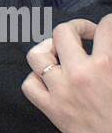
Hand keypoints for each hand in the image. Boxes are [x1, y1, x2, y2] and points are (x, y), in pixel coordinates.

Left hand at [22, 15, 111, 132]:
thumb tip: (108, 38)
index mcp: (106, 64)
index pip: (105, 26)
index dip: (108, 23)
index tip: (106, 29)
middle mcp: (80, 74)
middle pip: (62, 32)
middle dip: (75, 28)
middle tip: (86, 37)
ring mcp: (61, 91)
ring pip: (37, 55)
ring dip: (48, 51)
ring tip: (61, 55)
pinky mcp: (52, 110)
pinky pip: (29, 85)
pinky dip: (35, 79)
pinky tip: (49, 80)